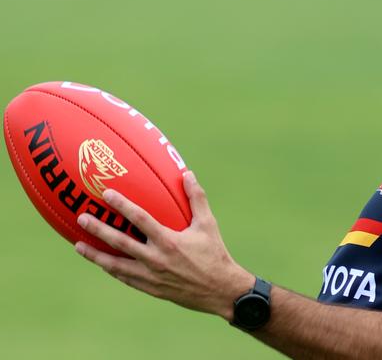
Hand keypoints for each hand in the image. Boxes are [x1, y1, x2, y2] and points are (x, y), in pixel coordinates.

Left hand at [74, 171, 253, 319]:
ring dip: (95, 255)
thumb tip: (188, 174)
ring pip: (115, 265)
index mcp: (168, 241)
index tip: (106, 194)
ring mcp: (150, 276)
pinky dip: (111, 269)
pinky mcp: (150, 288)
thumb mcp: (208, 224)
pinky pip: (125, 277)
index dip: (122, 205)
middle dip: (98, 229)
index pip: (139, 219)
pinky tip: (101, 263)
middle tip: (82, 218)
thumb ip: (197, 198)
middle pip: (120, 242)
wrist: (219, 290)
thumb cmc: (215, 253)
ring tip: (78, 246)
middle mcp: (155, 259)